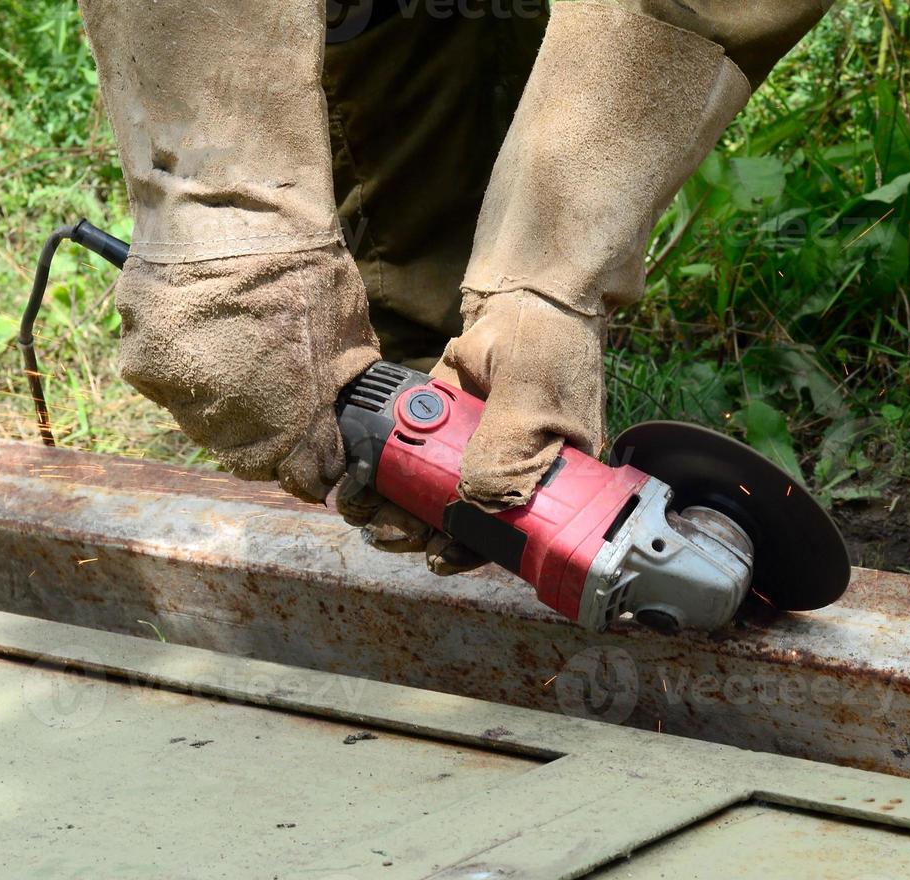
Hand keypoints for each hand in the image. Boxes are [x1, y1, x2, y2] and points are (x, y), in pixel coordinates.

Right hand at [115, 245, 379, 502]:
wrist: (228, 211)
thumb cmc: (301, 267)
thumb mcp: (350, 335)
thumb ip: (340, 390)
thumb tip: (342, 424)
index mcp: (291, 420)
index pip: (300, 477)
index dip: (310, 468)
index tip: (316, 462)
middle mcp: (230, 421)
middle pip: (246, 454)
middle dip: (265, 435)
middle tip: (274, 394)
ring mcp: (181, 396)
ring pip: (203, 423)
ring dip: (220, 401)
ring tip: (236, 351)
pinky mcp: (141, 368)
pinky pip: (167, 386)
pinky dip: (185, 368)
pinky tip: (203, 332)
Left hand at [335, 288, 604, 575]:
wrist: (526, 295)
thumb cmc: (547, 345)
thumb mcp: (534, 397)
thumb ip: (509, 446)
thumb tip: (475, 497)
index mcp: (542, 482)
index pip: (506, 534)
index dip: (469, 549)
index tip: (436, 555)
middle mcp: (505, 475)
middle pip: (457, 523)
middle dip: (417, 532)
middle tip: (386, 530)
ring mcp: (468, 452)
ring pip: (424, 497)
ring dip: (392, 507)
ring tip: (365, 503)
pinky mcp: (436, 428)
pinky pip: (404, 461)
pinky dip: (380, 471)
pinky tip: (361, 475)